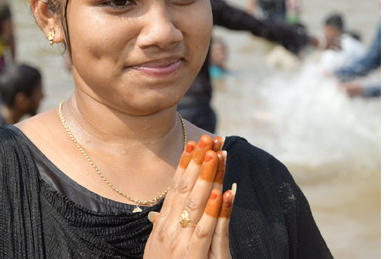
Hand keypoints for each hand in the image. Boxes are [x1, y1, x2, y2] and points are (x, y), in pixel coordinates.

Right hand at [144, 134, 233, 258]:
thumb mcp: (160, 247)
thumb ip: (162, 226)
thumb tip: (162, 208)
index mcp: (162, 226)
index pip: (175, 188)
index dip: (186, 164)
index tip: (195, 142)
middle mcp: (169, 232)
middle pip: (186, 190)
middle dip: (198, 162)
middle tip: (209, 137)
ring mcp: (181, 244)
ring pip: (197, 205)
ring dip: (208, 178)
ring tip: (216, 155)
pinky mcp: (196, 258)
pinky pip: (208, 231)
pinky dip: (217, 211)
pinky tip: (224, 193)